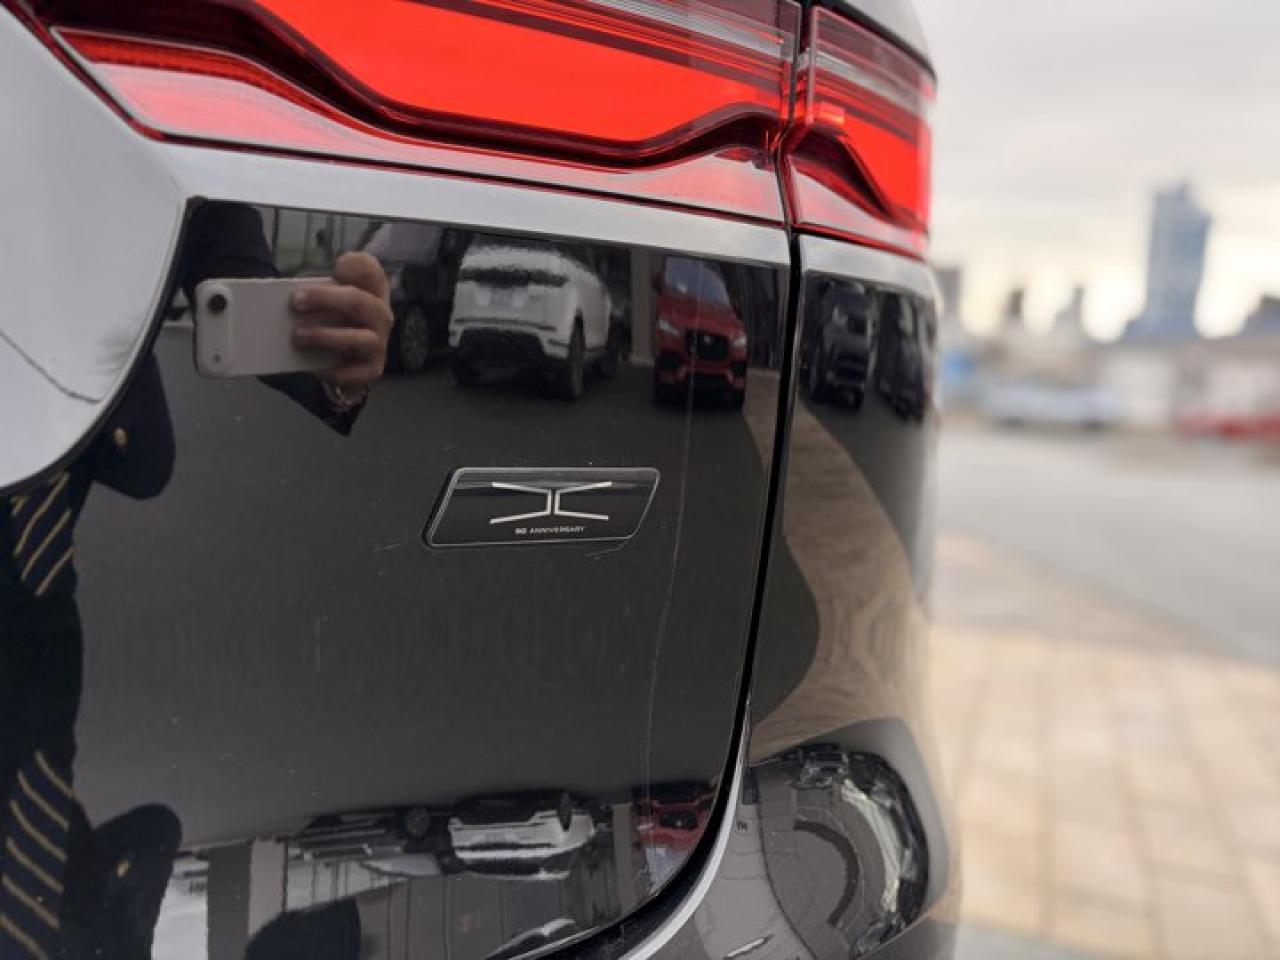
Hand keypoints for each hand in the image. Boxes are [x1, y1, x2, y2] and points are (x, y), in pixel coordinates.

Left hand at [291, 252, 392, 399]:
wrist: (346, 359)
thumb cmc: (333, 320)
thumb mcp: (328, 300)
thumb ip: (316, 293)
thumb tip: (286, 298)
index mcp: (371, 291)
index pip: (371, 270)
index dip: (355, 266)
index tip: (336, 268)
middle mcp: (380, 315)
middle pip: (359, 301)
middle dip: (326, 299)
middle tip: (296, 301)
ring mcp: (378, 343)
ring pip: (358, 339)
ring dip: (325, 336)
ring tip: (297, 336)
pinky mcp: (371, 370)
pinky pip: (354, 373)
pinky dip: (333, 371)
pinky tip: (315, 368)